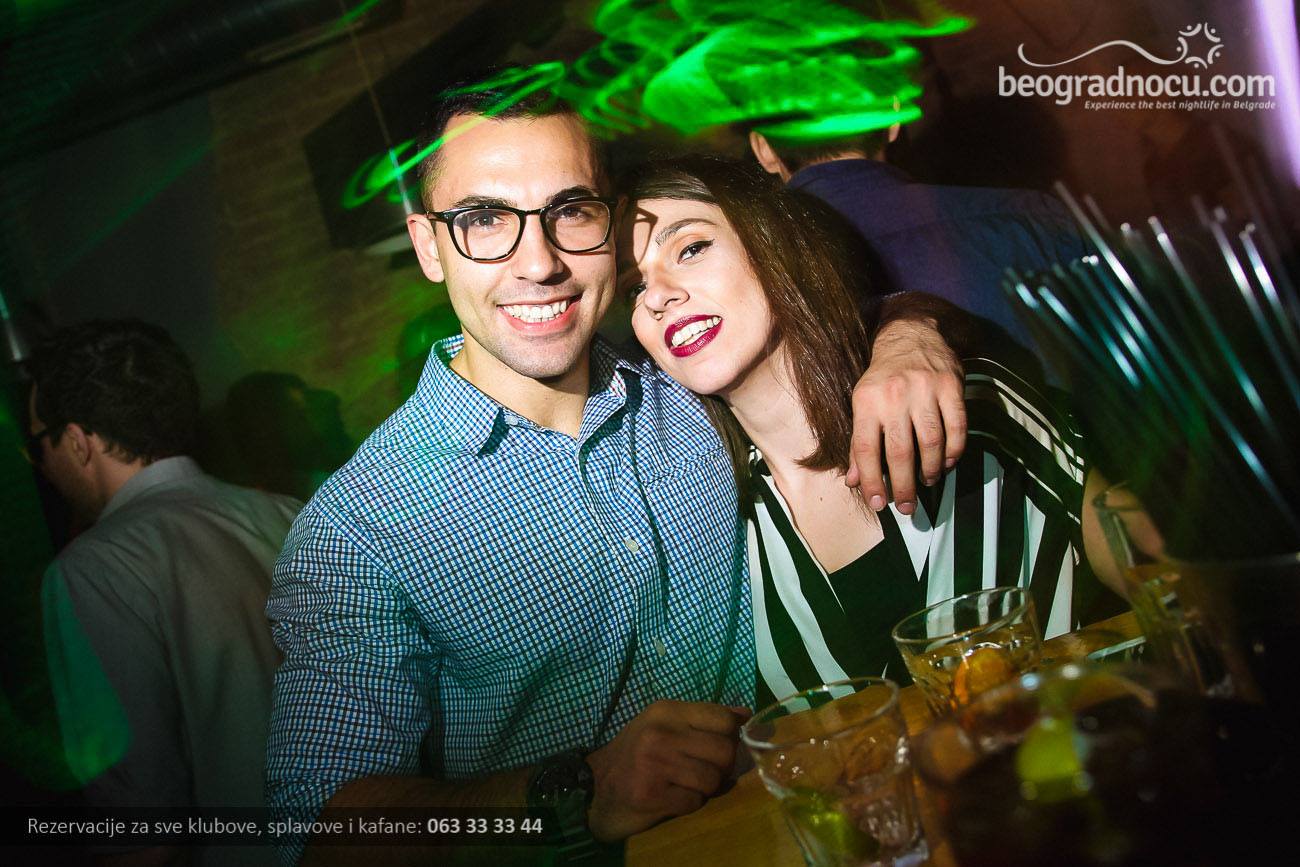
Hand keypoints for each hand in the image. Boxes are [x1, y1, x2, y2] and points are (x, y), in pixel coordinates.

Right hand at [585, 700, 748, 840]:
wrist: (597, 786)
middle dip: (722, 767)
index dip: (731, 736)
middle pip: (724, 751)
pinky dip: (690, 803)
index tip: (720, 745)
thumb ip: (704, 719)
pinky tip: (673, 797)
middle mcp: (660, 733)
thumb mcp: (666, 725)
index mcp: (667, 711)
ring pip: (713, 779)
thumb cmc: (637, 753)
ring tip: (686, 784)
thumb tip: (745, 714)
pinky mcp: (651, 794)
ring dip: (705, 788)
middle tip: (705, 769)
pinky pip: (695, 802)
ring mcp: (654, 764)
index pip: (722, 718)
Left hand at [847, 317, 965, 514]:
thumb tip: (855, 481)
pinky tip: (947, 463)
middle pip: (899, 452)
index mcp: (866, 402)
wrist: (910, 334)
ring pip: (931, 442)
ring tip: (927, 483)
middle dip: (903, 486)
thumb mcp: (862, 404)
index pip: (865, 449)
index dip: (871, 480)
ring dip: (930, 470)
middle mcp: (895, 397)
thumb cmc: (882, 378)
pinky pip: (957, 427)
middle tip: (907, 507)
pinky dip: (954, 450)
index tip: (878, 503)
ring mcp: (925, 390)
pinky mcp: (951, 386)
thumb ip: (858, 443)